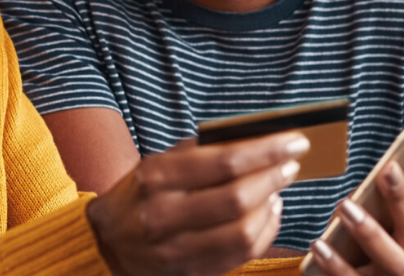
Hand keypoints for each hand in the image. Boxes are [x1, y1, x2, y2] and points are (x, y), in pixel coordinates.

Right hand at [87, 131, 308, 275]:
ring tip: (277, 190)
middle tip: (291, 165)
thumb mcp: (159, 163)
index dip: (267, 152)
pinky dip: (264, 232)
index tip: (295, 142)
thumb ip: (201, 151)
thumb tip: (256, 139)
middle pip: (236, 198)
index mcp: (157, 177)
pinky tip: (267, 214)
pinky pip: (240, 255)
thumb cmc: (142, 193)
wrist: (108, 241)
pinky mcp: (190, 272)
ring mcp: (175, 249)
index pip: (224, 162)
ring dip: (271, 208)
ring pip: (242, 232)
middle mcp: (163, 214)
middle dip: (273, 178)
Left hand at [308, 138, 403, 275]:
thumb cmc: (362, 230)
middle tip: (387, 170)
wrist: (350, 273)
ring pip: (392, 258)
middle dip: (403, 197)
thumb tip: (386, 162)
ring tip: (344, 206)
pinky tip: (319, 244)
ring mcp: (392, 274)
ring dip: (370, 231)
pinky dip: (335, 263)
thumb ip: (382, 188)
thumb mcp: (375, 205)